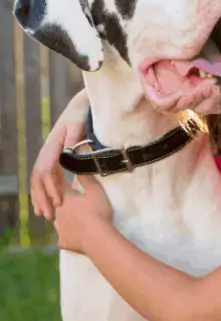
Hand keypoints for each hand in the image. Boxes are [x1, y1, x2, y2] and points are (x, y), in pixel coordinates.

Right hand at [31, 89, 89, 219]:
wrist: (82, 104)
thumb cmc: (82, 112)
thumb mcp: (79, 122)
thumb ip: (74, 137)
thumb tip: (67, 152)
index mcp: (53, 145)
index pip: (46, 170)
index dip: (51, 187)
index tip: (58, 202)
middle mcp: (48, 151)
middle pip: (38, 178)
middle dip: (41, 197)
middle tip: (48, 215)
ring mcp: (50, 154)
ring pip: (39, 179)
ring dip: (41, 197)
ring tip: (45, 215)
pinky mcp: (56, 156)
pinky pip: (46, 176)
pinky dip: (45, 190)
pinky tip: (50, 202)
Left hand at [54, 175, 113, 253]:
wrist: (96, 237)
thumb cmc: (97, 211)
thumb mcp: (96, 191)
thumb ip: (87, 180)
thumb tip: (78, 169)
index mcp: (66, 199)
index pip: (61, 186)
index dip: (61, 179)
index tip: (60, 174)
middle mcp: (58, 212)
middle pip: (57, 204)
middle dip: (61, 201)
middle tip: (71, 201)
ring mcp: (60, 228)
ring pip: (58, 221)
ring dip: (63, 219)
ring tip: (71, 219)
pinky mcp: (63, 241)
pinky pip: (63, 237)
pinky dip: (68, 235)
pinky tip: (73, 236)